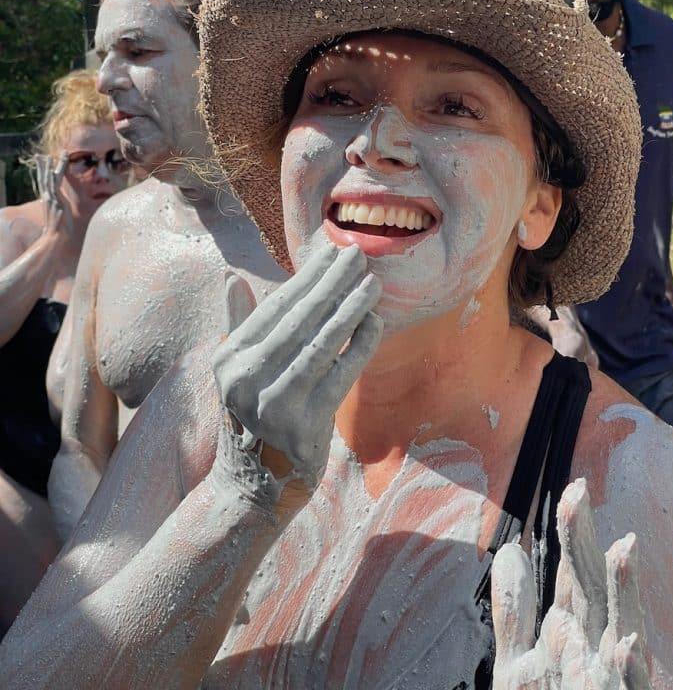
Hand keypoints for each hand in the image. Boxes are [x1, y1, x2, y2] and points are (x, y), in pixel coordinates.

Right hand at [35, 153, 72, 238]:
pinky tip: (52, 170)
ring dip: (49, 168)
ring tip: (48, 157)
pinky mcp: (54, 201)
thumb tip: (62, 204)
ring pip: (48, 179)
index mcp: (49, 198)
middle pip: (43, 178)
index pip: (45, 181)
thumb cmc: (60, 227)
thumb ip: (60, 205)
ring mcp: (50, 199)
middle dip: (43, 166)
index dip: (44, 171)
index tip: (43, 162)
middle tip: (39, 155)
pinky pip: (53, 186)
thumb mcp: (60, 212)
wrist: (56, 237)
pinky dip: (52, 177)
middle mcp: (47, 197)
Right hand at [212, 243, 382, 505]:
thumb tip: (232, 278)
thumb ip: (237, 324)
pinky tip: (376, 324)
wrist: (255, 486)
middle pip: (299, 319)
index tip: (332, 253)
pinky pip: (340, 376)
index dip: (307, 277)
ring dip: (350, 309)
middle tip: (358, 255)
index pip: (275, 306)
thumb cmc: (251, 416)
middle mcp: (247, 379)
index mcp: (230, 358)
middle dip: (332, 283)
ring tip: (373, 284)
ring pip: (321, 344)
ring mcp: (275, 404)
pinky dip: (360, 347)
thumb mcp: (234, 371)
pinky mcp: (305, 425)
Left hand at [491, 478, 650, 688]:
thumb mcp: (519, 664)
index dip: (573, 532)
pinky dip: (629, 669)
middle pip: (594, 589)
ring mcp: (612, 681)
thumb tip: (509, 549)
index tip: (572, 488)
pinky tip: (627, 643)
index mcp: (573, 631)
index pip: (572, 575)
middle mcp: (597, 649)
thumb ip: (515, 610)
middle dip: (588, 544)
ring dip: (623, 592)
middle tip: (582, 492)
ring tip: (623, 546)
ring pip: (621, 633)